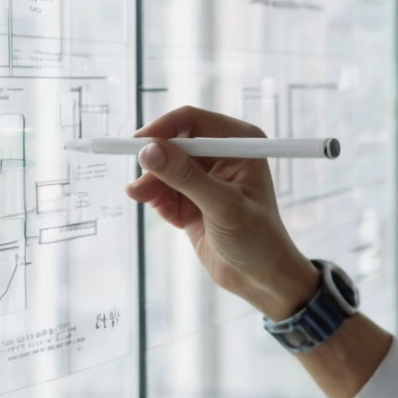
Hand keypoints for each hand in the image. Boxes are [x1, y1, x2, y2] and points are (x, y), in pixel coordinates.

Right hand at [126, 106, 320, 319]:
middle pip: (173, 143)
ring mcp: (207, 176)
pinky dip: (160, 201)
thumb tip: (150, 150)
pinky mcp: (193, 197)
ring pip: (164, 168)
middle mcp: (223, 153)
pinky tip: (173, 219)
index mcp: (240, 142)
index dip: (162, 129)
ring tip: (144, 200)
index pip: (192, 120)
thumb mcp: (222, 205)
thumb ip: (185, 177)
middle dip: (155, 164)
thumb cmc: (257, 238)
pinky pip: (164, 190)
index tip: (138, 146)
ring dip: (152, 185)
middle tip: (141, 188)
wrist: (260, 277)